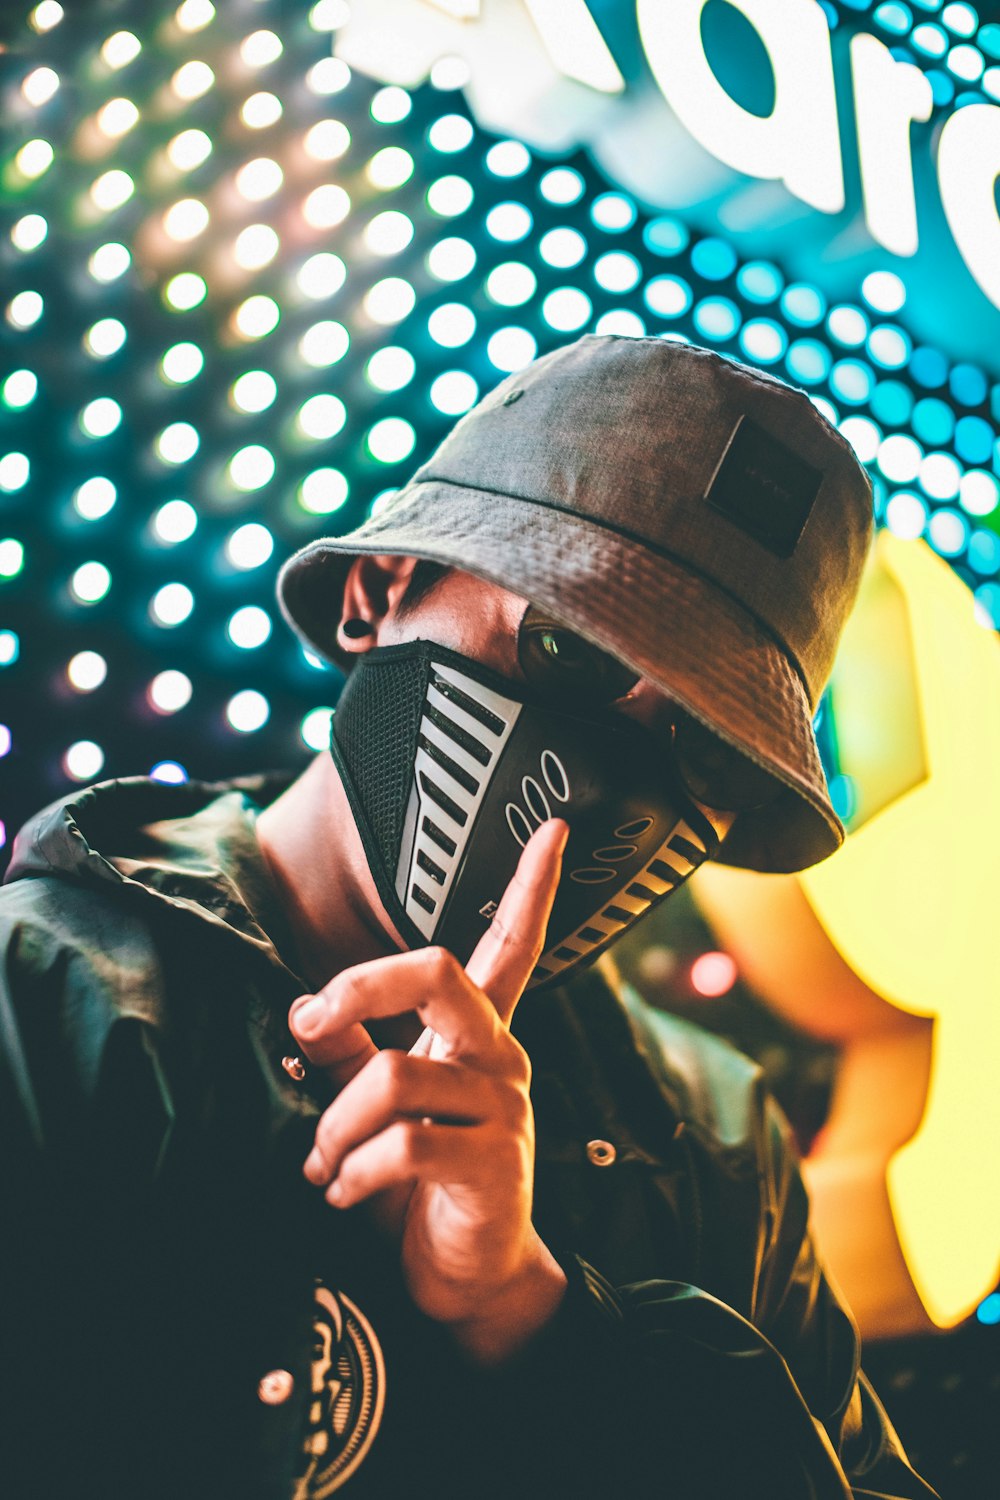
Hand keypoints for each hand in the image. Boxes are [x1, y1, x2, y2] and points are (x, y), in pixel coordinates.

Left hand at [287, 817, 569, 1362]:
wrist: (463, 1279)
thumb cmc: (416, 1181)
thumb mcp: (374, 1105)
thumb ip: (345, 1052)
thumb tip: (301, 1009)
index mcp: (479, 1032)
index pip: (514, 946)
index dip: (534, 887)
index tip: (557, 828)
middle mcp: (500, 1056)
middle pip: (442, 972)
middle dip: (363, 982)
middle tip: (311, 1018)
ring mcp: (503, 1108)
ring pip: (395, 1075)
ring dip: (334, 1125)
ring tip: (321, 1162)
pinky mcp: (493, 1164)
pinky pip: (402, 1145)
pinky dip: (352, 1172)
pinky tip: (344, 1194)